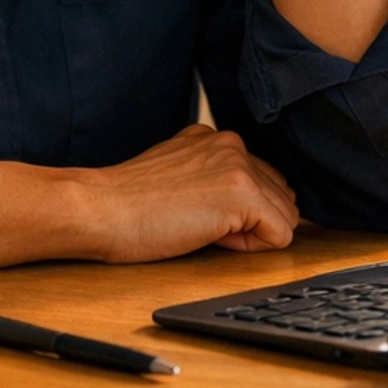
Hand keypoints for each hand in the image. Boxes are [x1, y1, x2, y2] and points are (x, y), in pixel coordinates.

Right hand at [71, 125, 299, 260]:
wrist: (102, 210)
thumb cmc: (127, 205)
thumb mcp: (175, 175)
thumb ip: (210, 177)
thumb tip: (244, 209)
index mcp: (215, 138)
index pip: (262, 179)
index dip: (239, 212)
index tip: (199, 215)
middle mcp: (232, 144)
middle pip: (280, 196)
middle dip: (251, 222)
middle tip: (201, 225)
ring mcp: (240, 166)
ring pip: (285, 215)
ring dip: (252, 235)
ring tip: (204, 229)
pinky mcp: (244, 193)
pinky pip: (281, 233)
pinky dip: (253, 248)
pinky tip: (214, 238)